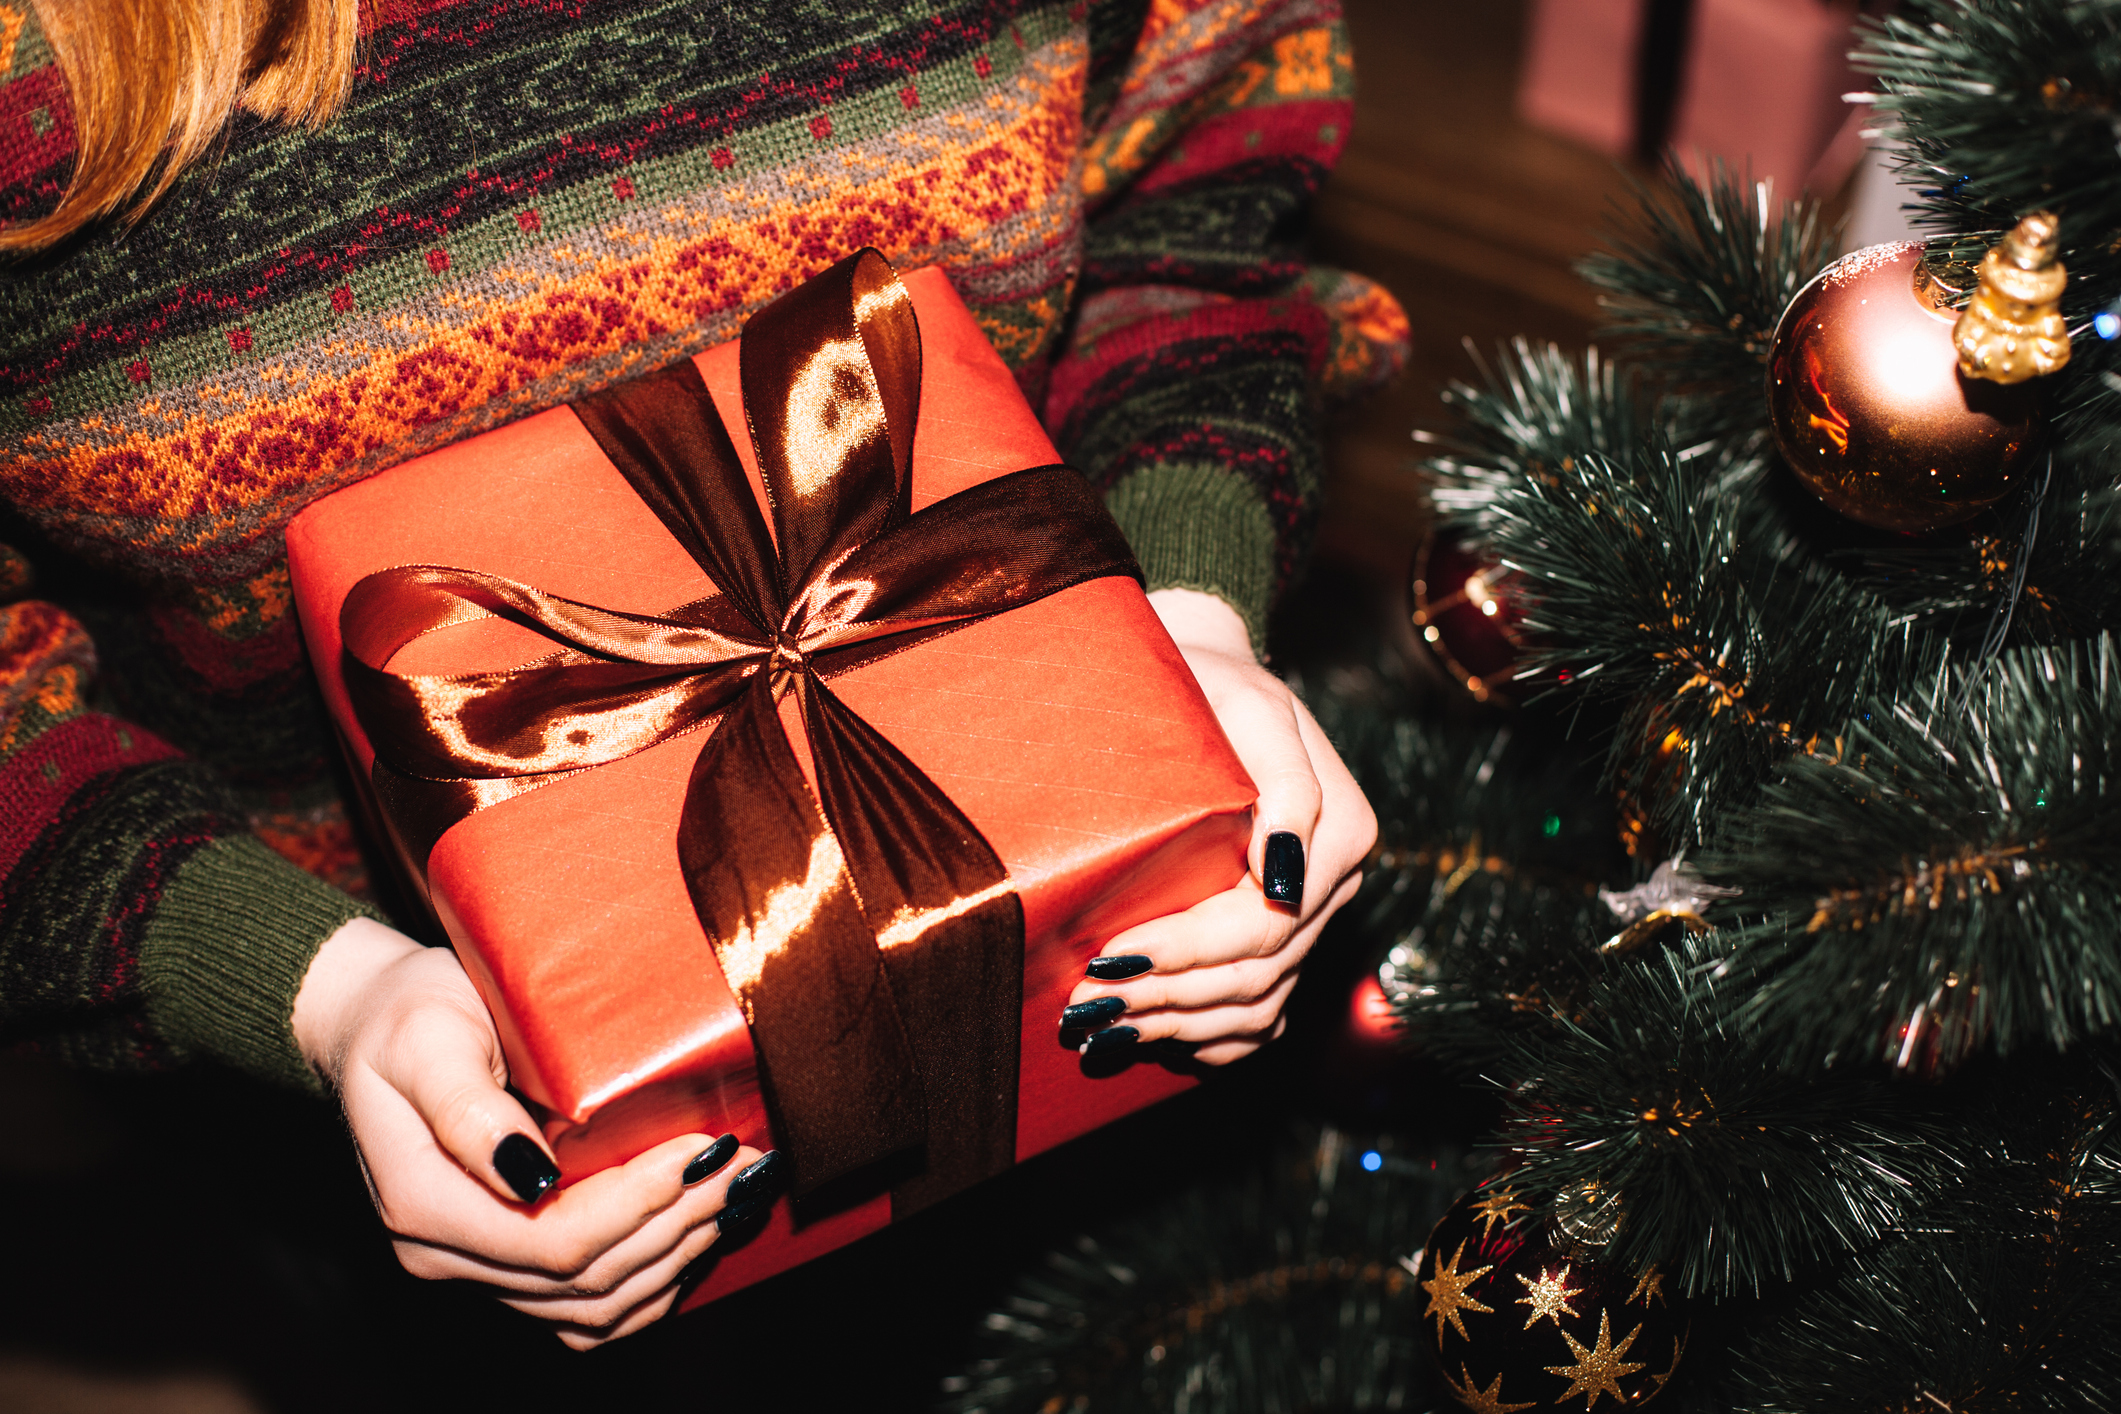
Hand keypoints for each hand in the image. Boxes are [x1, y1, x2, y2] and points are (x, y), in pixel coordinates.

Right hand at [292, 918, 777, 1347]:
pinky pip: (585, 1308)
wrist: (375, 1026)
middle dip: (678, 1222)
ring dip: (677, 1255)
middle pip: (584, 1279)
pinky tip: (698, 1234)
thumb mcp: (428, 1038)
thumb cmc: (407, 1015)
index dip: (639, 1202)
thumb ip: (468, 1110)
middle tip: (746, 1163)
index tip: (703, 1145)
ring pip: (592, 1306)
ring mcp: (474, 1267)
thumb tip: (530, 1175)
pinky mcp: (505, 1262)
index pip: (553, 1240)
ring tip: (738, 1193)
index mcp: (423, 1203)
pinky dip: (651, 1281)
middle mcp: (444, 1254)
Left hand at [1063, 588, 1376, 1064]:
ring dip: (1180, 1025)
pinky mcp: (1284, 935)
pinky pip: (1264, 1015)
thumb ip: (1285, 788)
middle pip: (1258, 973)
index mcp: (1340, 832)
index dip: (1188, 949)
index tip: (1111, 953)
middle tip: (1086, 1002)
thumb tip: (1286, 876)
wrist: (1209, 680)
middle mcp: (1333, 883)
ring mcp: (1312, 915)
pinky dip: (1214, 1038)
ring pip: (1260, 1005)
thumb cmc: (1214, 685)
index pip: (1265, 923)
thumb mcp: (1250, 708)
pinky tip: (1158, 1041)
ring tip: (1104, 1026)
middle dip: (1169, 995)